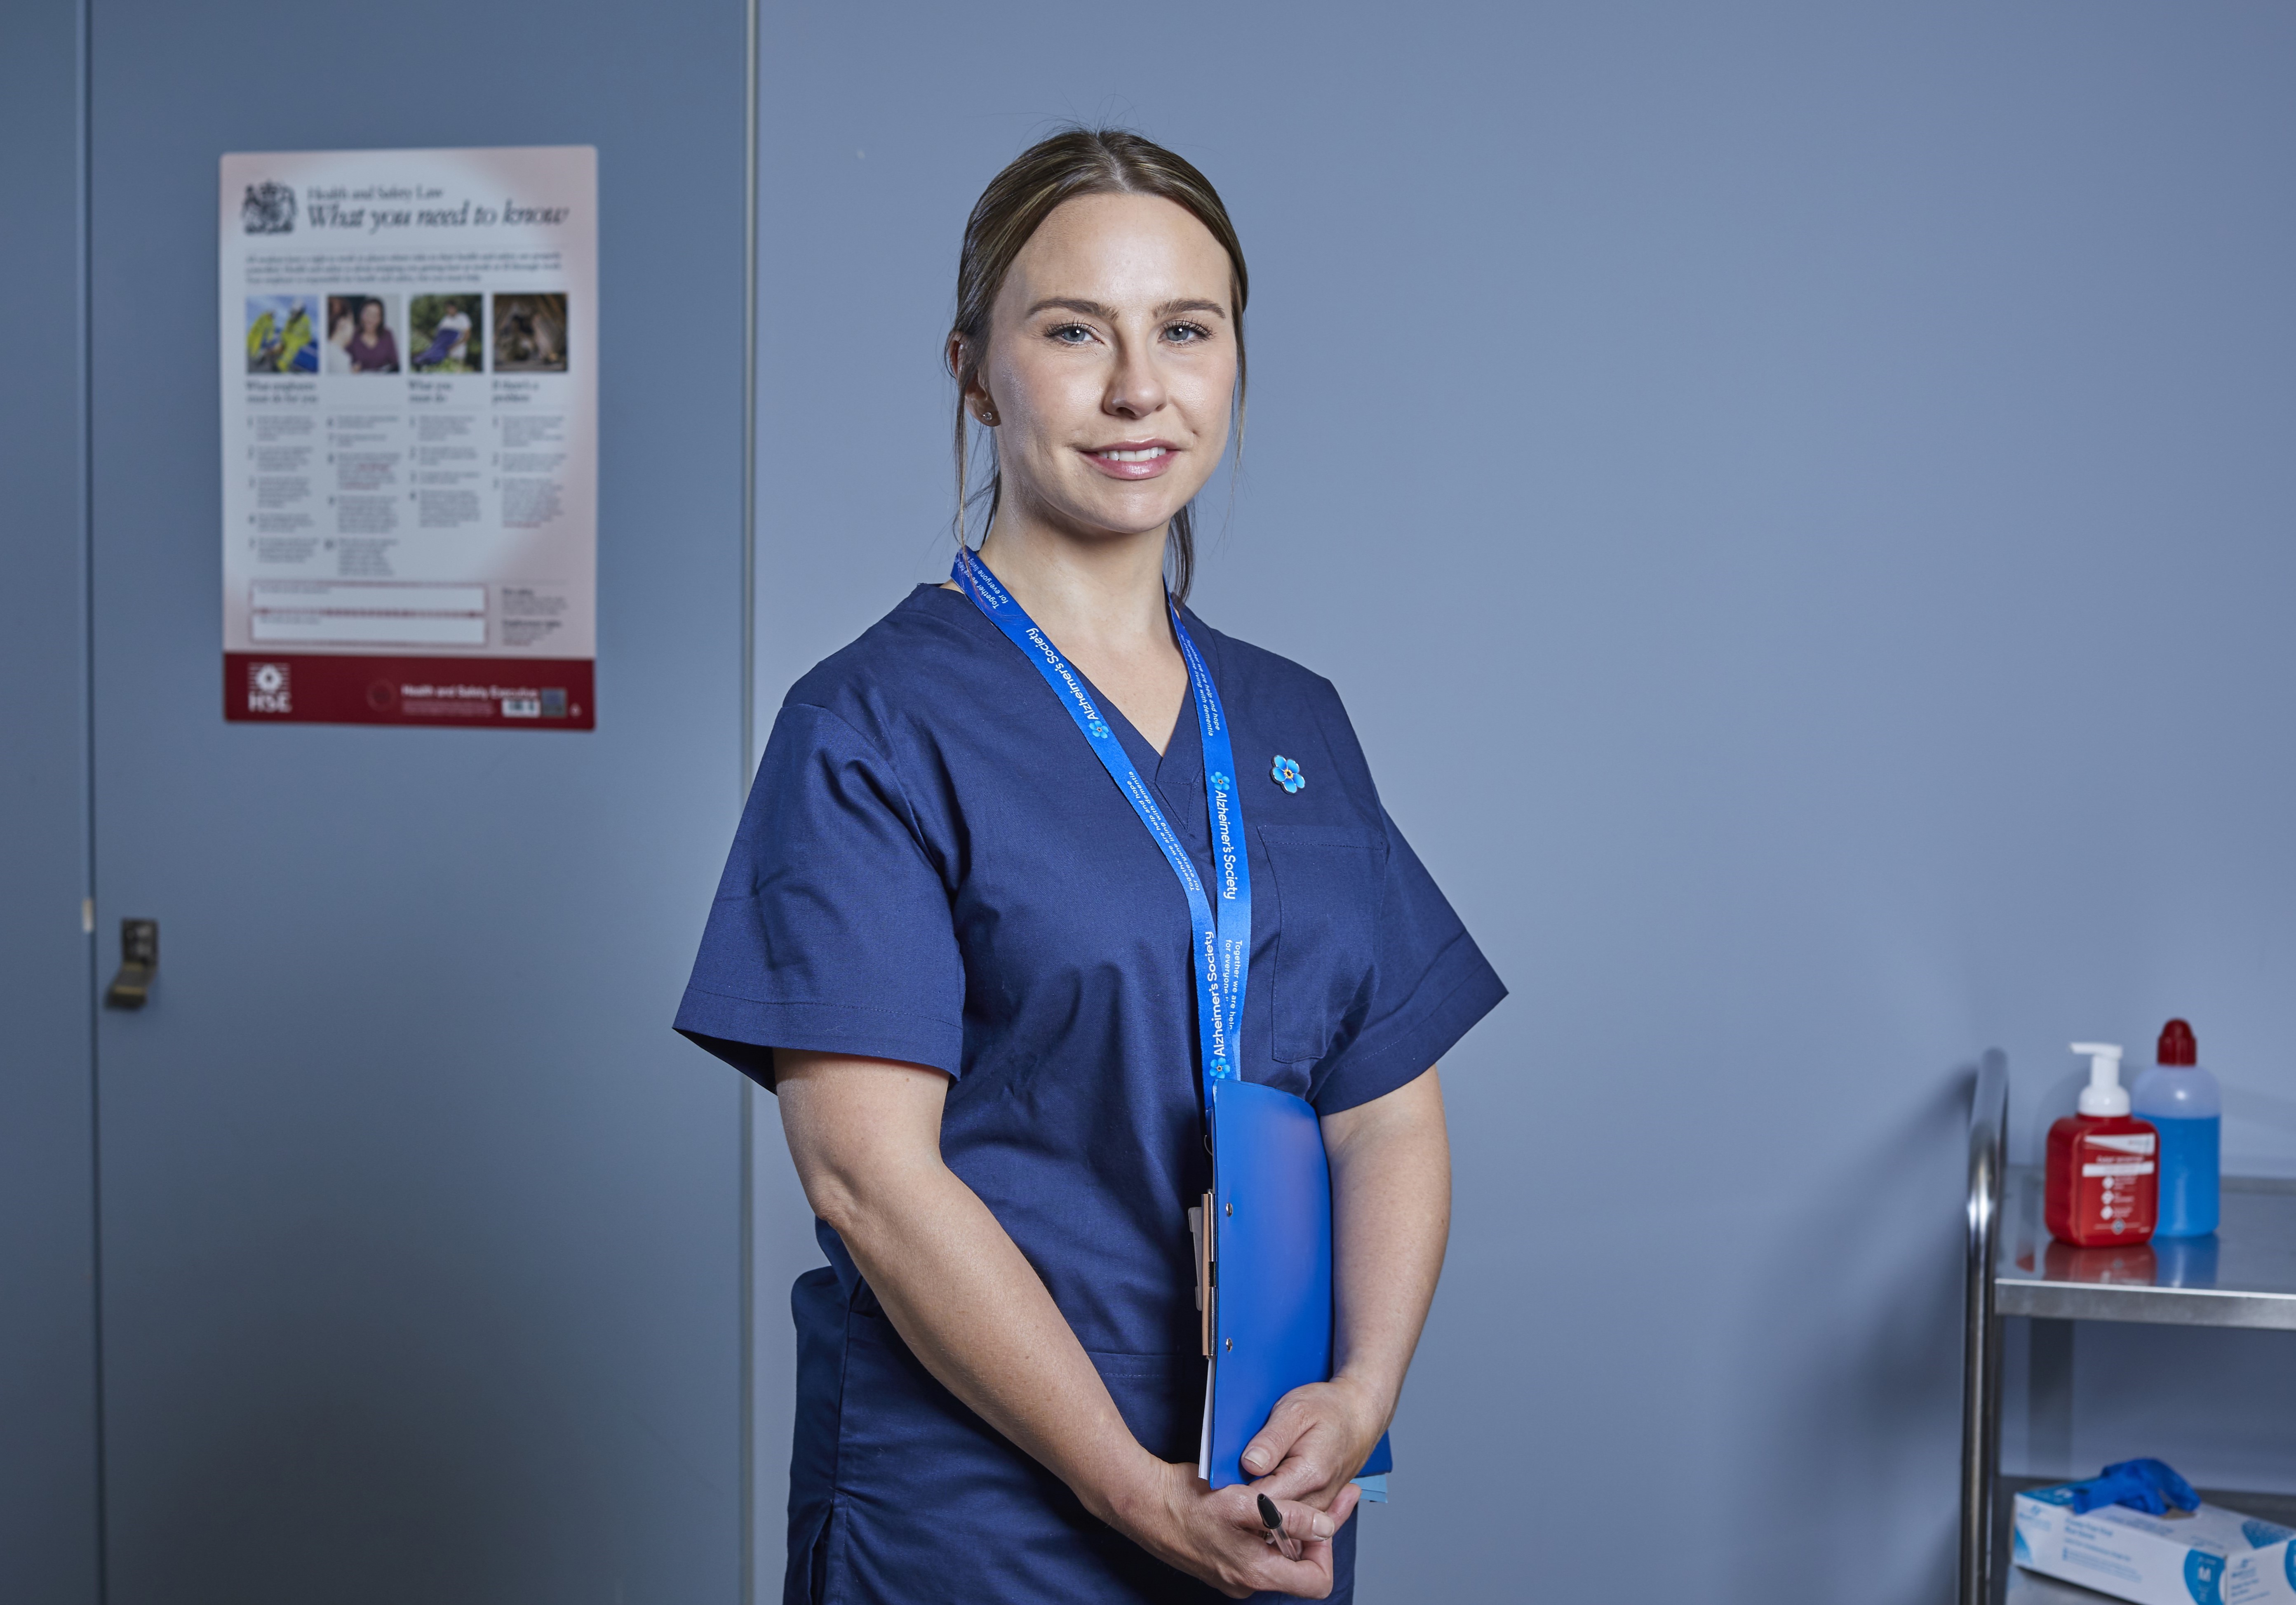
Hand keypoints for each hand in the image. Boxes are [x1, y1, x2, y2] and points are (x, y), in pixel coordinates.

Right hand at [1110, 1456, 1361, 1599]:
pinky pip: (1256, 1548)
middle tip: (1319, 1494)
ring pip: (1277, 1554)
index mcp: (1258, 1573)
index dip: (1327, 1549)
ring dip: (1286, 1526)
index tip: (1323, 1516)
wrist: (1144, 1503)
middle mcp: (1248, 1581)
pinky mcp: (1222, 1561)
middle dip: (1310, 1532)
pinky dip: (1264, 1527)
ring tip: (1285, 1492)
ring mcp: (1234, 1573)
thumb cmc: (1189, 1501)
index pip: (1317, 1581)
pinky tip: (1258, 1500)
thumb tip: (1327, 1528)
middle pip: (1299, 1566)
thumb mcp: (1244, 1503)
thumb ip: (1289, 1518)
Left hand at [1238, 1374, 1389, 1513]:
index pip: (1263, 1501)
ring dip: (1259, 1509)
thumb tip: (1249, 1464)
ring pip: (1280, 1521)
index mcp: (1309, 1474)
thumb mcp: (1295, 1410)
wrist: (1360, 1414)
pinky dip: (1274, 1509)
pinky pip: (1292, 1518)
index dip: (1237, 1495)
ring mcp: (1320, 1505)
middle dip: (1244, 1505)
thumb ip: (1271, 1440)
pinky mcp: (1318, 1506)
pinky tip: (1262, 1491)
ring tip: (1242, 1487)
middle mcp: (1317, 1497)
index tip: (1218, 1487)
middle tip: (1223, 1489)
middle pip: (1270, 1516)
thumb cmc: (1328, 1408)